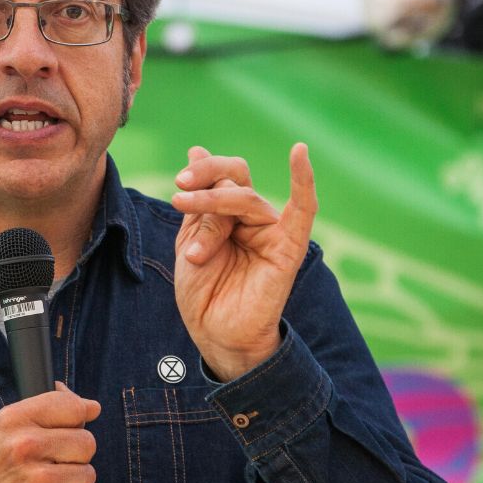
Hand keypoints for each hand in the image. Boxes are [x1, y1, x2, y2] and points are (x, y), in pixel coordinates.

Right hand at [0, 383, 99, 482]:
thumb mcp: (4, 430)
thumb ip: (47, 412)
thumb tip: (93, 406)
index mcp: (14, 420)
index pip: (72, 406)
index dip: (78, 418)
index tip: (69, 430)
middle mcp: (25, 446)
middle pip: (87, 442)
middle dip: (75, 456)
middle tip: (51, 466)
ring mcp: (38, 481)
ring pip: (88, 474)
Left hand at [171, 143, 317, 381]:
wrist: (214, 333)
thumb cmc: (203, 291)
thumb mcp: (192, 241)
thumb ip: (199, 202)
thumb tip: (196, 150)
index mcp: (229, 213)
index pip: (224, 174)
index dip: (203, 171)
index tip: (178, 183)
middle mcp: (252, 217)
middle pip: (235, 177)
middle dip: (206, 181)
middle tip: (180, 193)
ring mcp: (271, 230)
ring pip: (245, 199)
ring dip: (213, 211)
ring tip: (194, 250)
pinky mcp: (288, 247)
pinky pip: (303, 209)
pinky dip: (303, 181)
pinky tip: (300, 152)